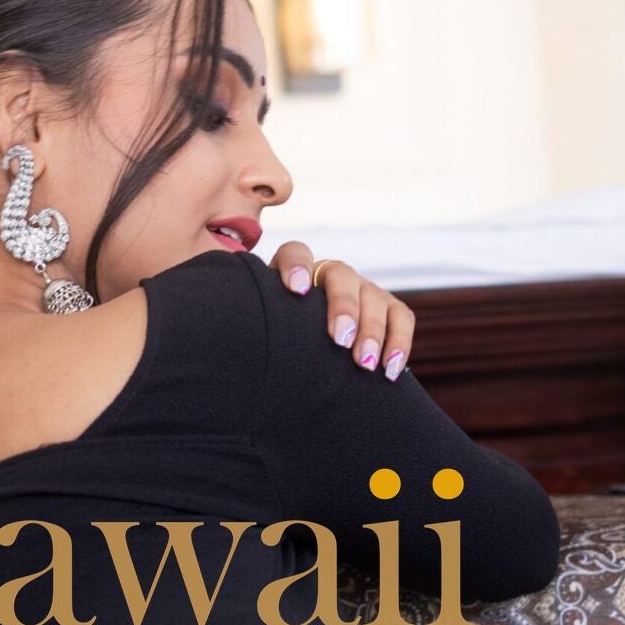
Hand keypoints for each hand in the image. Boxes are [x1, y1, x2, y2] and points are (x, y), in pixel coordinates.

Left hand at [263, 240, 414, 378]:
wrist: (309, 355)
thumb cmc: (281, 343)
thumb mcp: (266, 330)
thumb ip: (255, 325)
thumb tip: (223, 339)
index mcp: (297, 274)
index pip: (296, 254)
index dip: (297, 267)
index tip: (297, 290)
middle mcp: (331, 276)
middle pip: (341, 275)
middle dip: (343, 307)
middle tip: (340, 340)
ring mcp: (362, 289)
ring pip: (374, 297)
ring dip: (372, 330)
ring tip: (364, 364)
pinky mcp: (387, 308)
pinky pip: (401, 317)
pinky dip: (400, 342)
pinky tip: (389, 371)